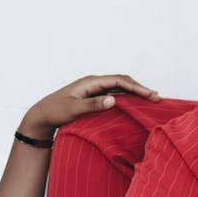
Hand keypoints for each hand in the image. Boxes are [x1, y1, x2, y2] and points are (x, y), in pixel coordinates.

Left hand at [19, 74, 159, 137]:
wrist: (41, 115)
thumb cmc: (54, 111)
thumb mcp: (73, 110)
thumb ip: (93, 105)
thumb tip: (114, 99)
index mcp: (89, 82)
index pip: (118, 81)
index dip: (136, 87)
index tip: (150, 95)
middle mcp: (93, 83)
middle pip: (121, 81)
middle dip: (139, 88)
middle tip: (156, 98)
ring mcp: (93, 89)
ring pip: (119, 87)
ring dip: (134, 92)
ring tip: (151, 99)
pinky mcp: (92, 97)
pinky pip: (113, 94)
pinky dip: (126, 97)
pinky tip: (134, 104)